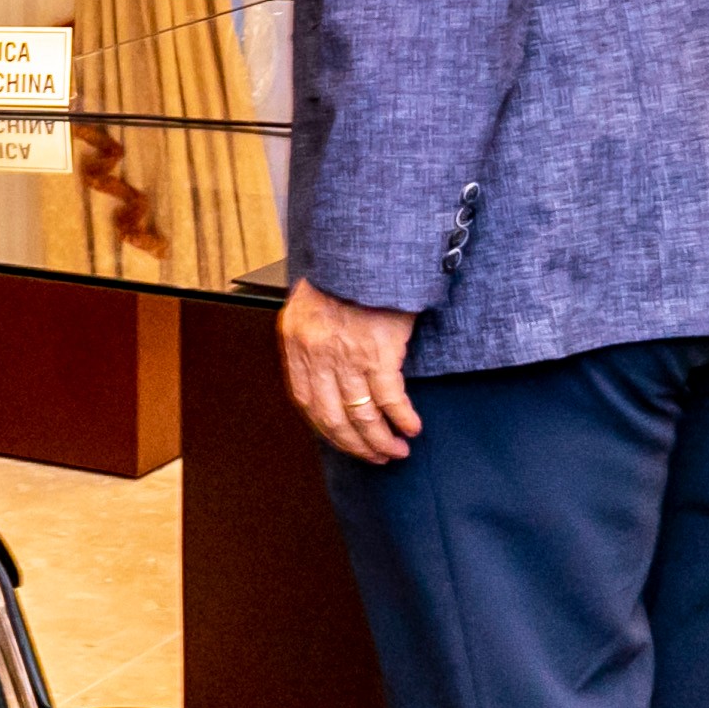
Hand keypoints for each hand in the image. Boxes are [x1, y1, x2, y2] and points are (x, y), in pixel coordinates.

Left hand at [278, 273, 421, 464]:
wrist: (362, 250)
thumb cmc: (341, 275)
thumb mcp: (310, 307)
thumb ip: (311, 342)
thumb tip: (326, 375)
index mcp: (297, 346)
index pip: (308, 403)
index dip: (328, 430)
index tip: (345, 442)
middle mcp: (317, 356)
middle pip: (333, 418)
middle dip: (356, 445)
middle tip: (375, 457)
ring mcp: (347, 357)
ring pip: (362, 415)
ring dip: (380, 440)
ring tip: (395, 452)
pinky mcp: (378, 352)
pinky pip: (389, 398)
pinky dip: (401, 418)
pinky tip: (412, 428)